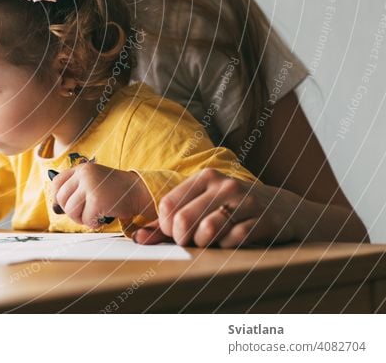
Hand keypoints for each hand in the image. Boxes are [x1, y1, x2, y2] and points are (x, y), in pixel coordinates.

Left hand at [49, 163, 154, 228]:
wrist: (138, 191)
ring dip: (81, 219)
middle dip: (71, 211)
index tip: (67, 205)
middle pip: (61, 199)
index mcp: (81, 169)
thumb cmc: (115, 191)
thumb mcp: (93, 182)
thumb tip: (55, 208)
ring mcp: (91, 186)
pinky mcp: (98, 200)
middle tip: (85, 214)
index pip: (56, 183)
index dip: (58, 197)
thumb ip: (76, 190)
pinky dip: (93, 223)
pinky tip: (101, 219)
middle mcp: (84, 174)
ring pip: (70, 210)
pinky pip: (85, 219)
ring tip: (93, 216)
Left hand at [134, 168, 303, 247]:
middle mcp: (224, 185)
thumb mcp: (204, 207)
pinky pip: (235, 240)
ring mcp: (247, 201)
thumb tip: (138, 237)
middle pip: (183, 221)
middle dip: (184, 240)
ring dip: (207, 245)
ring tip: (214, 243)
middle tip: (195, 243)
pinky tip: (234, 243)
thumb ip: (169, 223)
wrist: (287, 210)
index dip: (166, 228)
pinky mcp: (266, 220)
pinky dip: (230, 247)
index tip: (177, 235)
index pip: (167, 206)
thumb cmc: (236, 211)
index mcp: (205, 177)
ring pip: (208, 230)